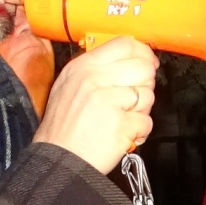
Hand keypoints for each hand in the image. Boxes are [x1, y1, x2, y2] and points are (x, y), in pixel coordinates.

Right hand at [35, 37, 158, 173]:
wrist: (57, 160)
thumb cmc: (62, 128)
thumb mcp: (68, 86)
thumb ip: (94, 70)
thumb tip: (127, 61)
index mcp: (83, 67)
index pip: (124, 44)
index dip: (143, 53)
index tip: (147, 62)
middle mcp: (95, 79)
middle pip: (143, 67)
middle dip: (145, 84)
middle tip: (134, 98)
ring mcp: (109, 101)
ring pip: (148, 95)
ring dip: (141, 111)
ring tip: (122, 119)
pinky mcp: (121, 124)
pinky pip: (146, 121)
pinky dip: (138, 132)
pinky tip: (123, 134)